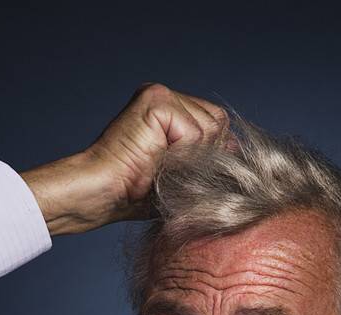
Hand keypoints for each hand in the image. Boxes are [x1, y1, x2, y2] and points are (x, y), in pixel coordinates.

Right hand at [19, 83, 232, 235]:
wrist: (103, 194)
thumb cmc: (135, 194)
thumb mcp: (181, 176)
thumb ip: (207, 159)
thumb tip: (237, 150)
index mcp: (168, 109)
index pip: (215, 124)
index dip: (212, 153)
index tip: (187, 173)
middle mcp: (164, 95)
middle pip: (218, 122)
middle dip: (205, 155)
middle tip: (170, 170)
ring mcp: (160, 94)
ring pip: (211, 127)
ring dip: (192, 157)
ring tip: (161, 166)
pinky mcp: (156, 100)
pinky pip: (196, 130)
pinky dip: (183, 153)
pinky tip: (156, 158)